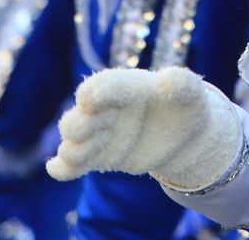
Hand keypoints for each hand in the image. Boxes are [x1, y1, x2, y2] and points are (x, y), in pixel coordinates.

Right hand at [46, 67, 243, 190]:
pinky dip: (61, 168)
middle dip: (79, 125)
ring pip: (71, 142)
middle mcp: (105, 109)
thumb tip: (169, 78)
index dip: (96, 92)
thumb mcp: (191, 93)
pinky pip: (70, 165)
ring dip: (74, 148)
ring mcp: (98, 134)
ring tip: (88, 153)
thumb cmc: (184, 105)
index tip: (89, 100)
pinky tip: (57, 169)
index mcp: (125, 87)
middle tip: (103, 128)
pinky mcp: (96, 156)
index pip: (104, 86)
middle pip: (77, 117)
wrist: (182, 134)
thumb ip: (182, 84)